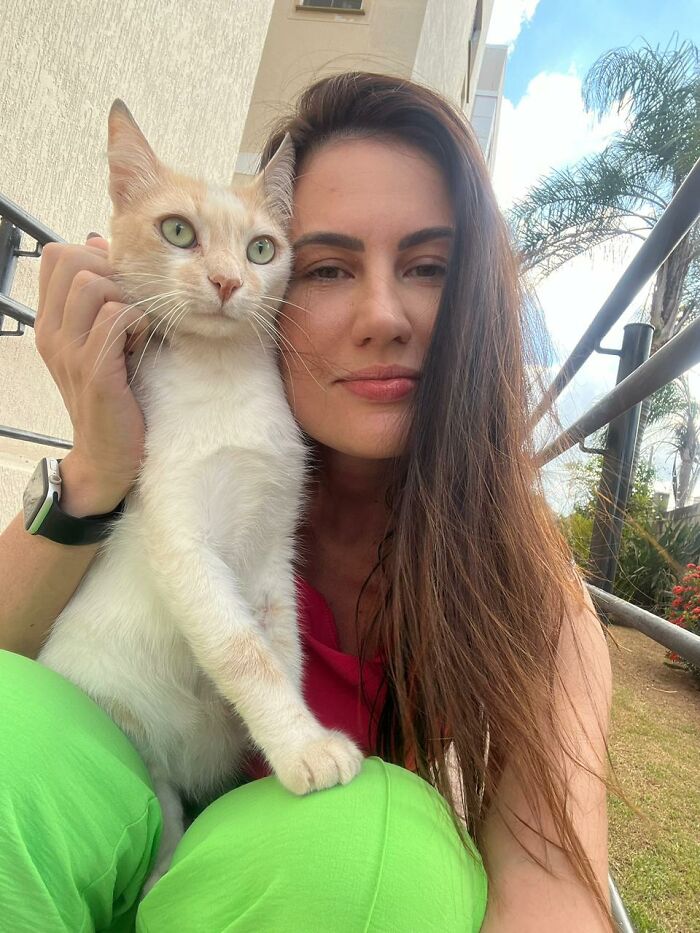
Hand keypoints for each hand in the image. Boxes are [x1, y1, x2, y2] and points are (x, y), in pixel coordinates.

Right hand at [35, 235, 149, 515]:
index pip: (57, 255)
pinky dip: (137, 321)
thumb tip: (99, 245)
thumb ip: (97, 302)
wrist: (105, 456)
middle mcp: (52, 333)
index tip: (119, 288)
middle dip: (113, 272)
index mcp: (50, 323)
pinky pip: (115, 317)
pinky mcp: (95, 370)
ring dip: (126, 297)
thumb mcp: (99, 344)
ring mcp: (70, 351)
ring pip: (93, 283)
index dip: (94, 257)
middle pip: (73, 259)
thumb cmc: (113, 397)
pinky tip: (142, 342)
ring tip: (137, 327)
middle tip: (132, 306)